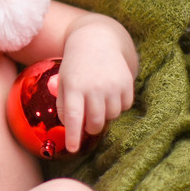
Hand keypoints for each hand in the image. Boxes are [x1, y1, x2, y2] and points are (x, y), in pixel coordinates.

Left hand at [56, 20, 135, 152]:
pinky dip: (117, 105)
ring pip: (111, 116)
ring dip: (105, 114)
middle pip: (95, 122)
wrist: (97, 41)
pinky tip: (110, 92)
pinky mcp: (127, 83)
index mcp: (73, 87)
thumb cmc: (75, 66)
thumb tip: (70, 127)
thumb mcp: (63, 82)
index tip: (72, 149)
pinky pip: (125, 107)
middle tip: (87, 123)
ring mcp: (112, 85)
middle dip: (91, 128)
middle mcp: (94, 87)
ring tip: (98, 99)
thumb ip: (63, 105)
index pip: (73, 117)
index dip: (73, 136)